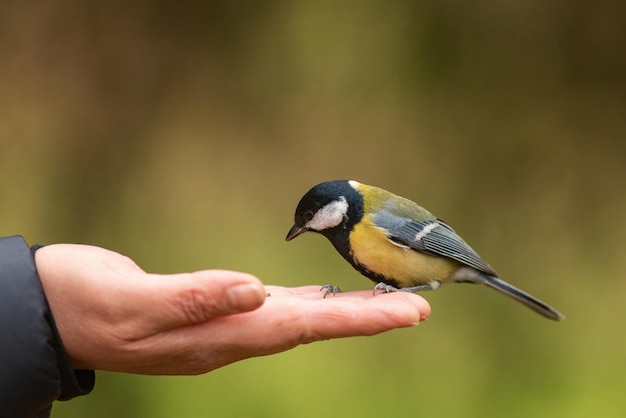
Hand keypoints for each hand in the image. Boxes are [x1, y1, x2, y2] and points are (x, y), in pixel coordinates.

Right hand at [35, 244, 430, 374]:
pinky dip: (305, 304)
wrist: (54, 313)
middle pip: (313, 325)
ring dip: (343, 310)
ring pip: (298, 318)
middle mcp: (229, 335)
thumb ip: (191, 298)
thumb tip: (253, 290)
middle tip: (420, 306)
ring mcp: (222, 326)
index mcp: (217, 334)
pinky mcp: (212, 310)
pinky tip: (319, 299)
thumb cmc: (85, 305)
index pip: (303, 325)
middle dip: (367, 315)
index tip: (407, 313)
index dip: (357, 319)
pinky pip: (273, 310)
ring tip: (384, 300)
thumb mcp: (130, 301)